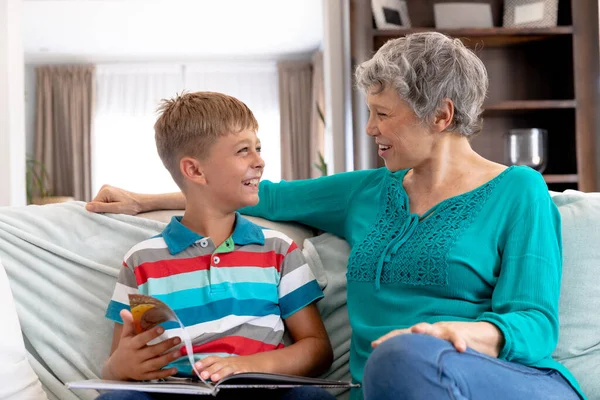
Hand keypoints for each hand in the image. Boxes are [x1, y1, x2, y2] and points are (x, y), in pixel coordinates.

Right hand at [86, 185, 142, 214]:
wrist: (141, 202)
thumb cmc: (131, 206)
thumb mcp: (116, 209)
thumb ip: (101, 208)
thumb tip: (86, 207)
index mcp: (105, 190)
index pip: (93, 204)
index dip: (99, 211)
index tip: (109, 213)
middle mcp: (104, 187)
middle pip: (96, 203)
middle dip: (103, 209)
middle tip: (114, 212)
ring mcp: (107, 189)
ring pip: (100, 203)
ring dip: (106, 208)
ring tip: (116, 209)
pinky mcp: (109, 192)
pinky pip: (104, 201)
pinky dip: (108, 206)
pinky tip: (116, 206)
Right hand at [105, 310, 181, 380]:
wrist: (117, 369)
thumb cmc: (124, 349)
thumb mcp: (125, 336)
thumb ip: (128, 324)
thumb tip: (124, 310)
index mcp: (131, 345)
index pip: (141, 339)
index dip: (151, 334)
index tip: (163, 328)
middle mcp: (136, 357)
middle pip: (152, 352)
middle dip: (165, 345)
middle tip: (178, 339)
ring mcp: (141, 368)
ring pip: (155, 364)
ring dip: (168, 358)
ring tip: (179, 352)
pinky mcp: (145, 376)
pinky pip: (156, 375)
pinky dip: (166, 373)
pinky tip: (175, 369)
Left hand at [194, 355, 259, 381]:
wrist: (258, 362)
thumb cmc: (240, 365)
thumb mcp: (227, 365)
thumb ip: (214, 368)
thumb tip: (198, 372)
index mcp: (224, 360)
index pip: (212, 359)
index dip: (204, 362)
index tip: (196, 367)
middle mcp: (230, 362)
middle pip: (219, 364)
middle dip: (210, 369)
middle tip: (203, 374)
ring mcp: (239, 366)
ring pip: (228, 368)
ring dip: (221, 373)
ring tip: (214, 378)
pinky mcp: (247, 371)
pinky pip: (241, 372)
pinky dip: (237, 374)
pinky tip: (233, 377)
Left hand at [372, 321, 502, 356]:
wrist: (483, 337)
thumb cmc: (453, 348)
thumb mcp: (437, 353)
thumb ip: (424, 360)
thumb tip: (407, 374)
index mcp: (422, 337)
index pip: (401, 336)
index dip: (388, 339)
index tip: (374, 345)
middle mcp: (430, 331)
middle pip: (412, 330)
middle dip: (400, 334)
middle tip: (389, 339)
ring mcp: (444, 331)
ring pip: (432, 329)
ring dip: (424, 329)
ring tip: (417, 331)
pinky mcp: (461, 333)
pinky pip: (458, 338)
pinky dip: (458, 342)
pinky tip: (460, 349)